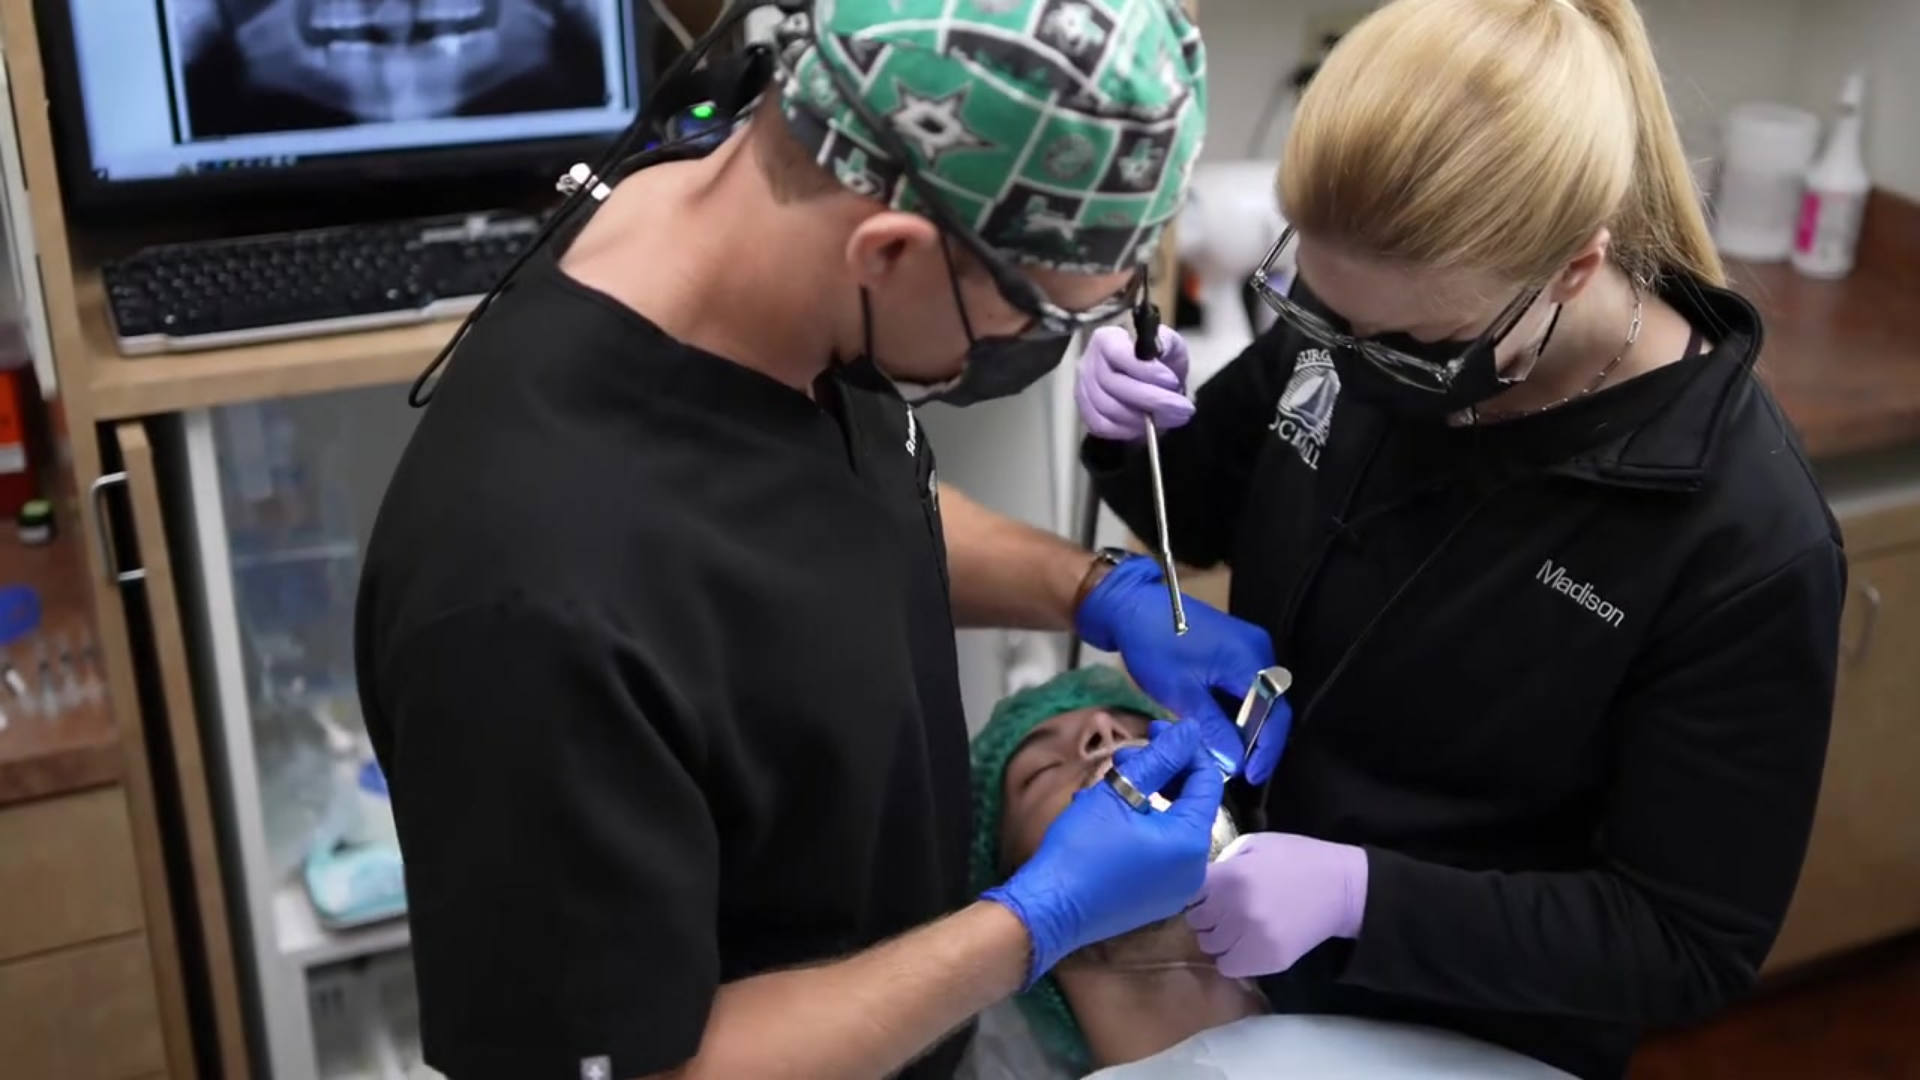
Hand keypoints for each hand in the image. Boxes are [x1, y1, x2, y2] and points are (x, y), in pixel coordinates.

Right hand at [982, 719, 1224, 987]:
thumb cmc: (1083, 848)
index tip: (1154, 728)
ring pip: (1169, 826)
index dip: (1184, 749)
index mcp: (1191, 842)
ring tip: (1108, 782)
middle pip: (1188, 804)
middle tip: (1126, 755)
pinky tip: (1106, 814)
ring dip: (1145, 796)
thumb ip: (1160, 759)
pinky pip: (1156, 851)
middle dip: (1161, 772)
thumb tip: (1189, 731)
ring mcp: (1174, 889)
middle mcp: (1193, 869)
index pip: (1206, 781)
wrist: (1049, 910)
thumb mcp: (1119, 793)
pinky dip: (1139, 825)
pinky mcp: (1152, 899)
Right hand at [1076, 324, 1194, 440]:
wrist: (1151, 381)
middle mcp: (1089, 363)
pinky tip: (1147, 427)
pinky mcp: (1086, 413)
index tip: (1172, 381)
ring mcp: (1084, 390)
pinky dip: (1128, 430)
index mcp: (1107, 339)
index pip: (1118, 354)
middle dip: (1153, 399)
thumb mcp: (1168, 344)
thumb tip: (1158, 352)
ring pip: (1110, 409)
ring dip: (1144, 418)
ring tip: (1172, 417)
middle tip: (1182, 407)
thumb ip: (1165, 343)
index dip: (1145, 370)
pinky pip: (1103, 426)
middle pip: (1115, 385)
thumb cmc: (1158, 360)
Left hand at [1077, 556, 1290, 782]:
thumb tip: (1235, 764)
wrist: (1131, 606)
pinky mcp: (1233, 647)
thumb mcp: (1182, 695)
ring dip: (1243, 727)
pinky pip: (1243, 685)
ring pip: (1256, 698)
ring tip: (1227, 755)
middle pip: (1270, 706)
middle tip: (1237, 770)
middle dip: (1255, 742)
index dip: (1266, 750)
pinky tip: (1219, 729)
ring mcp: (1247, 646)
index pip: (1274, 714)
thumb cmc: (1154, 646)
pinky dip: (1234, 709)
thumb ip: (1214, 730)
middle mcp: (1258, 650)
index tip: (1251, 777)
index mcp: (1251, 659)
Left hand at [1186, 833, 1369, 978]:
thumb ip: (1223, 861)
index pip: (1187, 894)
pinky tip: (1245, 945)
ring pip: (1209, 947)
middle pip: (1196, 922)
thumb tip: (1199, 881)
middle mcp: (1236, 909)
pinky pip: (1229, 967)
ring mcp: (1252, 938)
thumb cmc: (1296, 859)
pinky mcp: (1268, 960)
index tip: (1205, 893)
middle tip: (1221, 911)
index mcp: (1230, 876)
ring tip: (1234, 928)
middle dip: (1205, 915)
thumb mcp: (1255, 844)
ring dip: (1217, 938)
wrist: (1340, 888)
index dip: (1194, 892)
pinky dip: (1231, 958)